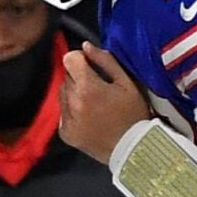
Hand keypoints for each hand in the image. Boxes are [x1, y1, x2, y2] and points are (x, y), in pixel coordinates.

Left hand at [58, 42, 151, 162]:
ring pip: (63, 94)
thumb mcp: (127, 83)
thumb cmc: (133, 114)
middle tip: (98, 90)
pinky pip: (64, 113)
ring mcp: (67, 119)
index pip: (69, 58)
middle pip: (67, 76)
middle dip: (79, 78)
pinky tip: (90, 118)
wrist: (133, 150)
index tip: (91, 67)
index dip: (80, 60)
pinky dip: (73, 112)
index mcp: (87, 86)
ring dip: (75, 95)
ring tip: (94, 105)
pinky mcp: (65, 133)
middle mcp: (72, 102)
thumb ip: (106, 61)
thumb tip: (86, 46)